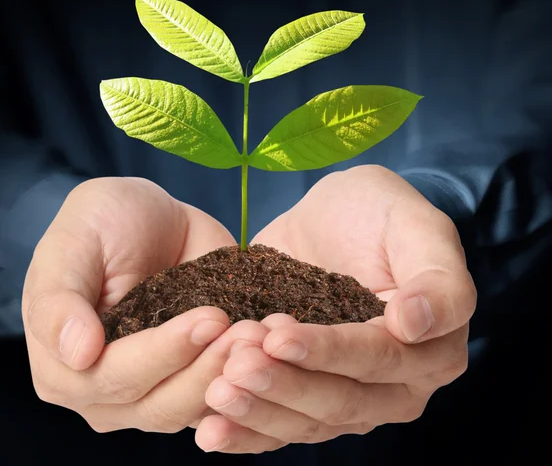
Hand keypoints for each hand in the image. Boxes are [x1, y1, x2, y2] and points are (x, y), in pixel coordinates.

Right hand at [23, 177, 267, 432]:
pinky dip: (246, 380)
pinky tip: (268, 347)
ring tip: (262, 335)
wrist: (147, 217)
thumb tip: (78, 355)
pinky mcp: (192, 378)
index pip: (111, 378)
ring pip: (193, 407)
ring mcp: (152, 390)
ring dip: (231, 375)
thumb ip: (60, 301)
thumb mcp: (71, 246)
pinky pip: (220, 397)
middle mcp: (106, 392)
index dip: (160, 353)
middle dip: (205, 368)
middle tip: (248, 330)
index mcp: (63, 368)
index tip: (209, 318)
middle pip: (157, 403)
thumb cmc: (100, 224)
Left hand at [198, 165, 475, 452]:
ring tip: (217, 391)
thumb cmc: (379, 214)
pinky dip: (247, 432)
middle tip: (236, 365)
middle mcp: (395, 385)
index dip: (329, 352)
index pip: (378, 359)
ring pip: (308, 422)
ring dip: (260, 412)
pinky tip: (209, 430)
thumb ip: (437, 277)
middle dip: (286, 386)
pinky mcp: (308, 395)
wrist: (334, 219)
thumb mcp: (416, 226)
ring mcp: (351, 397)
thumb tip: (415, 323)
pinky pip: (281, 426)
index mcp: (431, 348)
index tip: (278, 334)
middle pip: (341, 401)